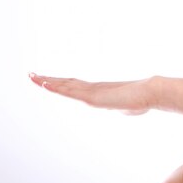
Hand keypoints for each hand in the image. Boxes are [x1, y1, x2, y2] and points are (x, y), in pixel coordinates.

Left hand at [28, 72, 156, 114]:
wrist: (150, 92)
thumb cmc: (143, 100)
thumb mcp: (129, 108)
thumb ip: (122, 107)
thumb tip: (128, 108)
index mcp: (100, 90)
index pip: (75, 85)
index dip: (61, 82)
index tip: (49, 79)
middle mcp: (93, 88)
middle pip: (66, 82)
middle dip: (49, 79)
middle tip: (33, 74)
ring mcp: (92, 91)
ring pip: (64, 85)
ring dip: (46, 81)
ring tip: (32, 76)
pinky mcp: (92, 97)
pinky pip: (69, 92)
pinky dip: (55, 87)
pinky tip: (44, 84)